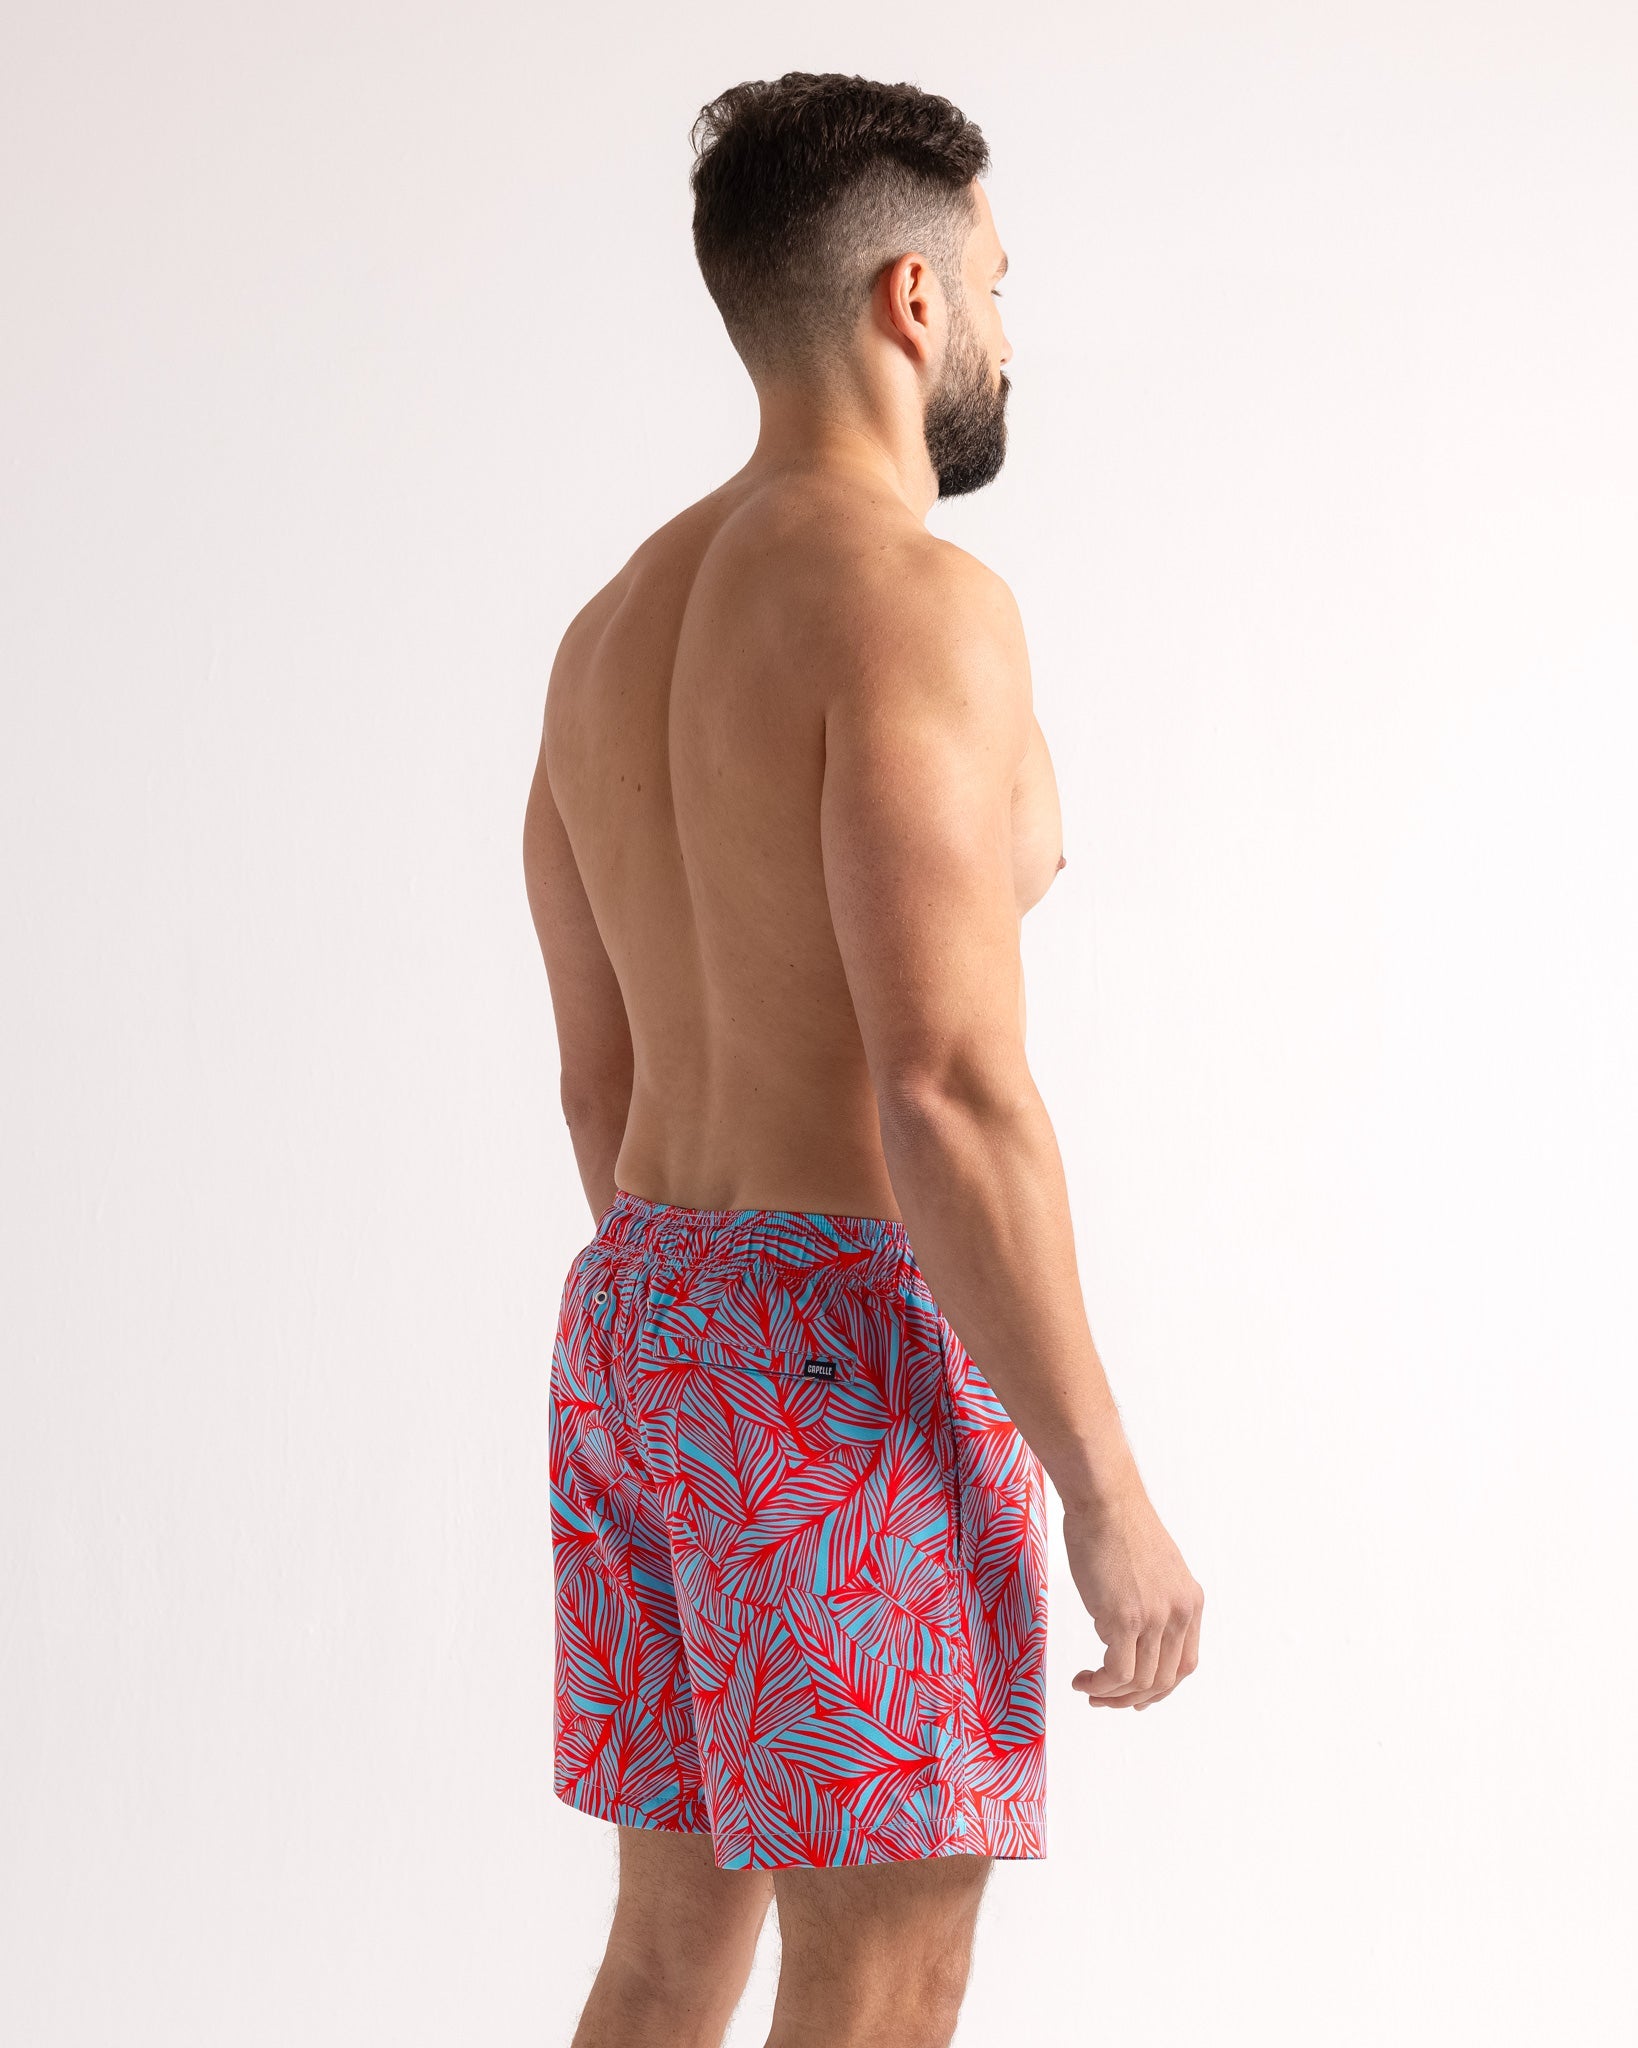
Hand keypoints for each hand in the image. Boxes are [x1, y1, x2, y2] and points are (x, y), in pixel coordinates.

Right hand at [1063, 1486, 1202, 1711]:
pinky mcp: (1125, 1618)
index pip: (1184, 1664)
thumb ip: (1152, 1602)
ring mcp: (1155, 1618)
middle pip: (1164, 1680)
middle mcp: (1180, 1614)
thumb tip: (1127, 1634)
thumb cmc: (1116, 1525)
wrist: (1104, 1499)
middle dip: (1132, 1698)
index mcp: (1190, 1602)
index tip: (1135, 1696)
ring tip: (1086, 1688)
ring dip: (1111, 1695)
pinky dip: (1100, 1684)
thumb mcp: (1152, 1569)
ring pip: (1139, 1681)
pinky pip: (1116, 1672)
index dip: (1160, 1688)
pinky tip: (1083, 1679)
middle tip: (1103, 1699)